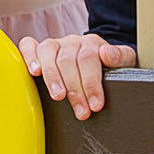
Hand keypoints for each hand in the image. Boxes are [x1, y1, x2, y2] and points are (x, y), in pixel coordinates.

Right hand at [19, 32, 137, 120]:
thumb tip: (106, 54)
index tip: (95, 105)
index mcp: (93, 43)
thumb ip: (120, 57)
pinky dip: (29, 57)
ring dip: (52, 76)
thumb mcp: (124, 62)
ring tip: (58, 97)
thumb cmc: (109, 67)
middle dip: (75, 89)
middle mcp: (72, 42)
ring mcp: (55, 44)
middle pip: (68, 60)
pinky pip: (29, 46)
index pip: (89, 59)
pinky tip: (34, 71)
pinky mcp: (40, 49)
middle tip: (81, 111)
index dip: (91, 83)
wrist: (99, 60)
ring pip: (48, 52)